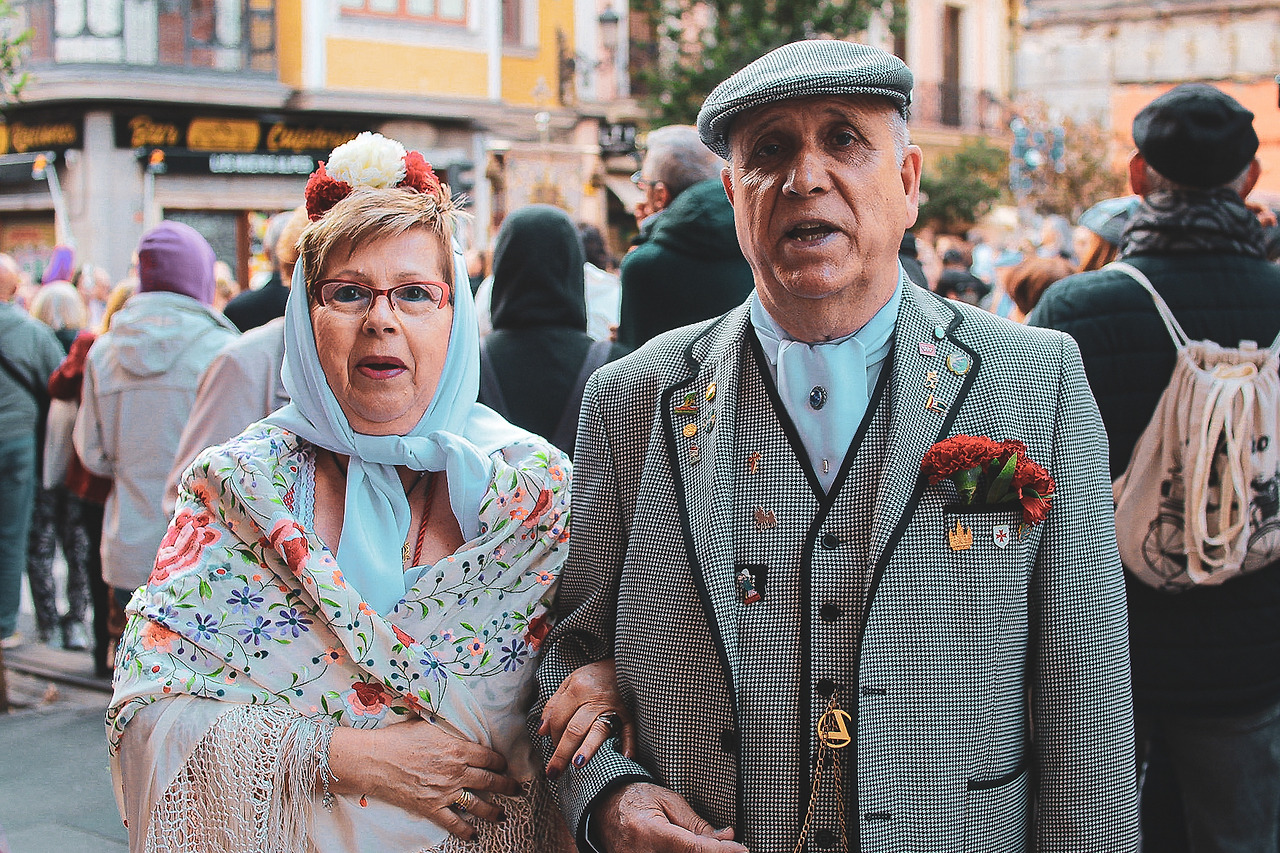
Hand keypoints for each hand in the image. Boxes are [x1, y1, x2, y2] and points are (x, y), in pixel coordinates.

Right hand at [328, 719, 520, 840]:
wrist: (375, 760)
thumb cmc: (398, 738)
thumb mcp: (427, 723)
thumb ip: (447, 725)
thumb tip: (457, 718)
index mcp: (458, 748)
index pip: (489, 757)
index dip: (500, 762)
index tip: (504, 765)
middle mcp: (457, 771)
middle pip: (490, 781)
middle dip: (508, 786)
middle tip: (517, 790)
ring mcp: (445, 791)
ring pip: (478, 804)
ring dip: (494, 811)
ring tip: (503, 815)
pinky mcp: (431, 807)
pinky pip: (454, 823)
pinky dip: (467, 831)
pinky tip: (475, 835)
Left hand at [538, 659, 635, 779]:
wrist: (624, 664)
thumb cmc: (594, 676)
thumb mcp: (570, 682)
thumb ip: (554, 705)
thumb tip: (541, 731)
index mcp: (578, 688)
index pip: (559, 718)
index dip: (552, 735)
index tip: (552, 746)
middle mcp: (595, 699)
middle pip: (574, 729)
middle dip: (561, 753)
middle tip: (553, 772)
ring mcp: (614, 707)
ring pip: (598, 731)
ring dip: (588, 749)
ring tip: (576, 765)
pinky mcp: (630, 714)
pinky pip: (629, 731)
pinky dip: (628, 744)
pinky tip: (625, 758)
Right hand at [597, 783, 747, 852]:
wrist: (603, 808)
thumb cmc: (637, 799)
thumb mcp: (669, 801)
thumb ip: (697, 824)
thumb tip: (727, 837)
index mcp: (649, 830)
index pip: (693, 848)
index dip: (721, 852)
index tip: (742, 849)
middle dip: (710, 852)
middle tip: (730, 848)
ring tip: (702, 842)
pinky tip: (689, 848)